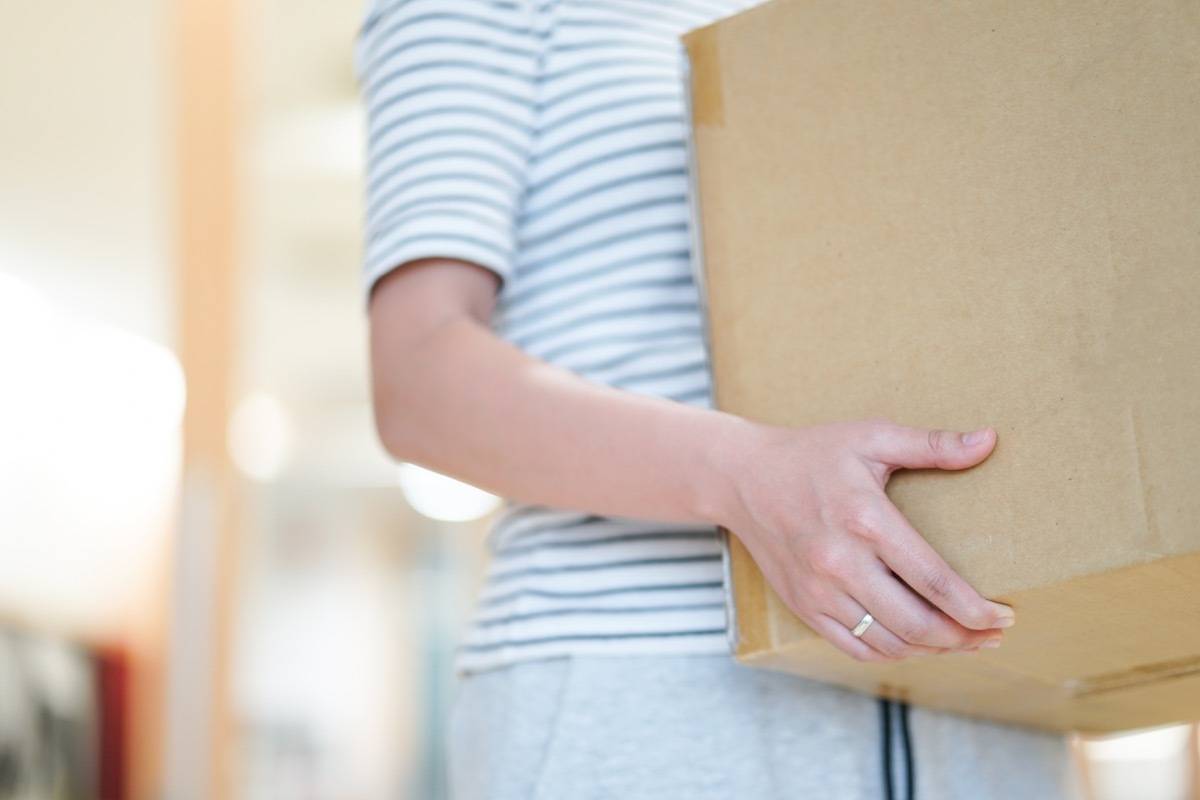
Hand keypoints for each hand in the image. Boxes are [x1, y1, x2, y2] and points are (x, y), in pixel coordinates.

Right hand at [716, 419, 1013, 661]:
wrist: (742, 478)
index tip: (1004, 614)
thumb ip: (931, 444)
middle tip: (993, 634)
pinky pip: (857, 647)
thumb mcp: (871, 438)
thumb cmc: (811, 454)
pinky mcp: (804, 606)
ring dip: (934, 650)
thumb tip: (989, 440)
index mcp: (865, 519)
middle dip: (965, 637)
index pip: (933, 580)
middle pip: (916, 623)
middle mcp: (840, 562)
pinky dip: (894, 652)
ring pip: (889, 642)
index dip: (975, 608)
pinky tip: (917, 643)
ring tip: (963, 641)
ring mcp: (819, 590)